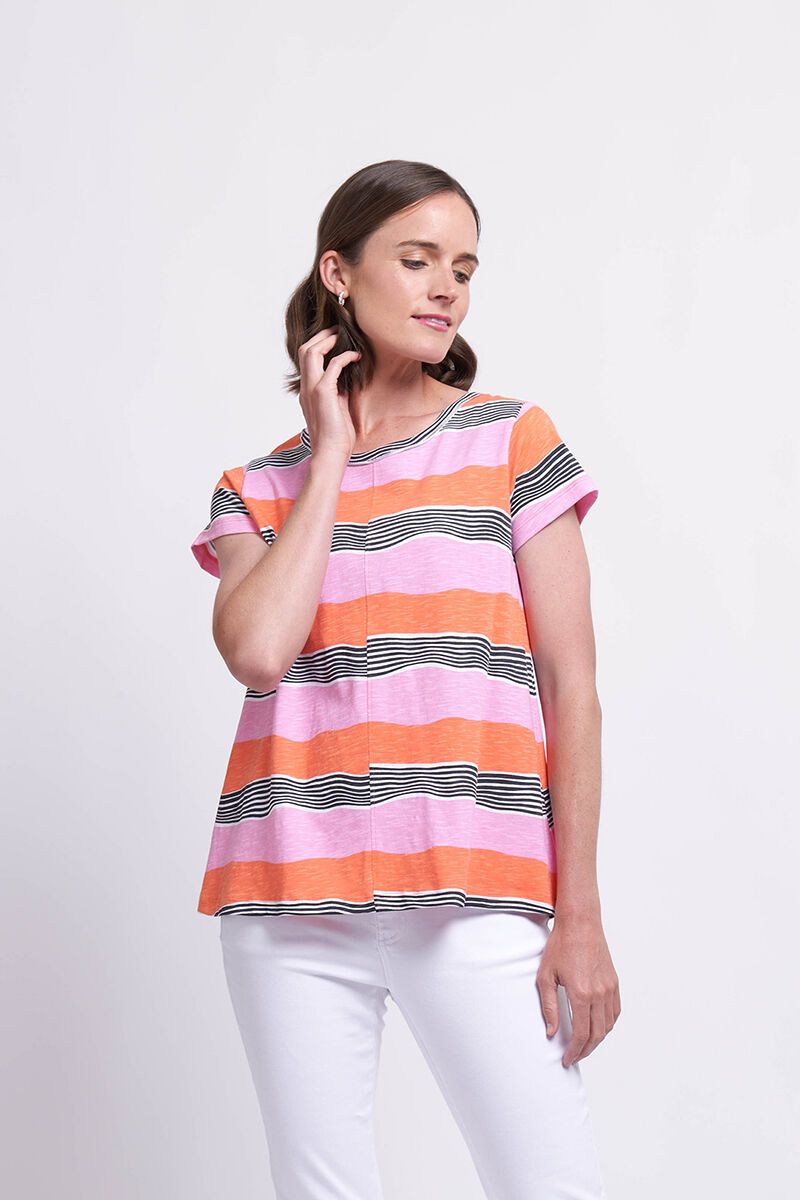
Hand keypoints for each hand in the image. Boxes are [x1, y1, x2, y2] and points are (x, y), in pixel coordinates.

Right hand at [298, 325, 360, 461]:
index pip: (306, 359)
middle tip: (338, 330)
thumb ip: (338, 391)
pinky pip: (332, 365)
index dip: (318, 343)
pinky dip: (344, 356)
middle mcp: (306, 387)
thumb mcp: (336, 407)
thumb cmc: (336, 435)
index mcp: (307, 390)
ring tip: (343, 336)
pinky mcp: (323, 393)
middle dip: (321, 335)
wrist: (331, 453)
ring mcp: (312, 389)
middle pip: (304, 349)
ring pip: (311, 352)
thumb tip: (348, 376)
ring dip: (328, 340)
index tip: (335, 338)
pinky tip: (356, 357)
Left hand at [536, 913, 620, 1067]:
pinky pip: (615, 1011)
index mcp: (581, 994)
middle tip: (573, 1056)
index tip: (566, 1059)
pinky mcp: (614, 982)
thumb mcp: (546, 976)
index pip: (581, 1034)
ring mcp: (609, 988)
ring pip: (608, 1025)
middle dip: (585, 1050)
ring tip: (583, 1045)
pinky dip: (608, 1024)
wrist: (580, 923)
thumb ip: (549, 1007)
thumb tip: (551, 1032)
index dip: (574, 1051)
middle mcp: (599, 993)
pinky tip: (598, 1027)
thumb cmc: (560, 945)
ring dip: (597, 1039)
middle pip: (597, 1034)